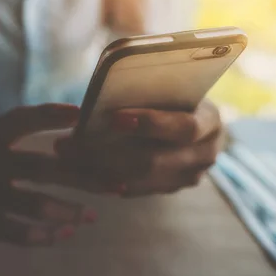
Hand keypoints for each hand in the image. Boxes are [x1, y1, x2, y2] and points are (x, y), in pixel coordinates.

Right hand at [0, 104, 96, 245]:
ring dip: (66, 210)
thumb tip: (80, 123)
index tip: (80, 115)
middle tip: (117, 185)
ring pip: (30, 202)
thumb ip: (27, 132)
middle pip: (41, 167)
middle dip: (83, 177)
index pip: (21, 118)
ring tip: (92, 216)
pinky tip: (64, 234)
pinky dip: (40, 235)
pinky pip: (11, 230)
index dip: (49, 114)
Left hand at [56, 100, 224, 196]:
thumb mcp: (169, 85)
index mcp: (209, 121)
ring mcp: (190, 176)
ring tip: (65, 157)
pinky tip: (78, 168)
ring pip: (140, 180)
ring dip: (98, 169)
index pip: (182, 127)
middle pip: (154, 161)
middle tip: (68, 144)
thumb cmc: (173, 91)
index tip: (113, 118)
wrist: (192, 115)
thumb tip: (103, 94)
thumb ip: (146, 88)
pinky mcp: (170, 188)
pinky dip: (106, 179)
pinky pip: (135, 190)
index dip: (149, 123)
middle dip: (106, 152)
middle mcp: (205, 154)